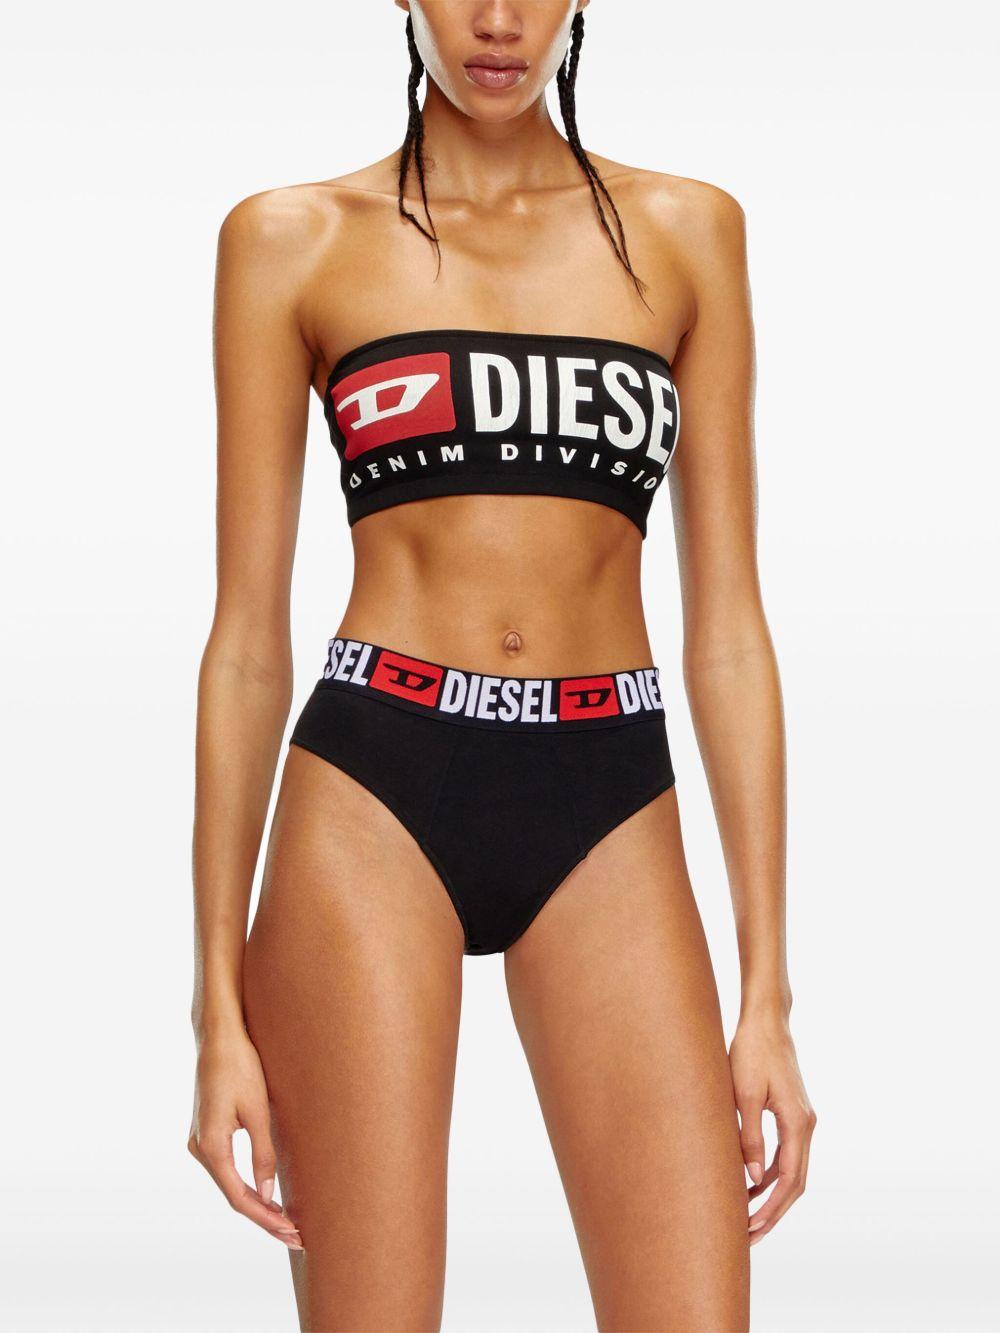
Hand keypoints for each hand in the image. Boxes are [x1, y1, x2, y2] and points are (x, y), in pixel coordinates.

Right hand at [188, 1026, 302, 1249]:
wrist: (218, 1036)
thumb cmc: (241, 1066)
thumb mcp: (257, 1110)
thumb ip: (262, 1155)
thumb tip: (266, 1194)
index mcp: (210, 1146)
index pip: (239, 1197)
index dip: (266, 1218)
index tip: (291, 1232)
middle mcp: (199, 1148)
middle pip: (233, 1195)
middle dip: (264, 1217)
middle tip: (296, 1236)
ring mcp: (200, 1141)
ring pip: (229, 1184)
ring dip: (256, 1203)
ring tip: (286, 1221)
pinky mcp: (206, 1133)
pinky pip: (227, 1169)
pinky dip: (246, 1185)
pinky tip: (265, 1195)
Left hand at [729, 1011, 815, 1244]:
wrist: (766, 1021)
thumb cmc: (751, 1052)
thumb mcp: (743, 1095)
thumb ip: (749, 1137)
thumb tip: (752, 1179)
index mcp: (798, 1123)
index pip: (789, 1181)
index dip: (771, 1209)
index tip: (752, 1229)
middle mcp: (806, 1124)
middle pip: (795, 1182)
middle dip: (773, 1211)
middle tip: (748, 1236)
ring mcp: (801, 1119)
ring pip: (791, 1169)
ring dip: (770, 1194)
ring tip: (744, 1216)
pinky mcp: (792, 1113)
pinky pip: (785, 1153)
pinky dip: (769, 1172)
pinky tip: (748, 1183)